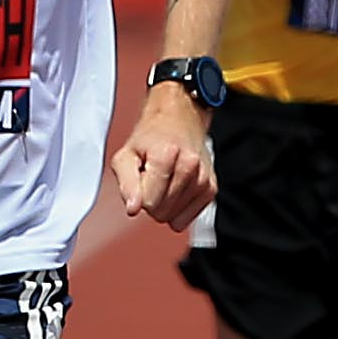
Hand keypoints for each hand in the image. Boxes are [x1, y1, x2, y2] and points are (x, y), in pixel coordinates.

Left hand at [110, 77, 215, 227]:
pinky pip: (187, 218)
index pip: (148, 203)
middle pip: (162, 212)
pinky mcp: (211, 188)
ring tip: (165, 180)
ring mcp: (203, 178)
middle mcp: (189, 166)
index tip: (142, 176)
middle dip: (152, 200)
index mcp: (165, 156)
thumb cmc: (150, 138)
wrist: (179, 120)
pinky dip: (179, 208)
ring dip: (166, 203)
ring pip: (174, 218)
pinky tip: (177, 187)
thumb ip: (126, 184)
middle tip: (152, 178)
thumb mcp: (126, 155)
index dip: (139, 194)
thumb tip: (133, 209)